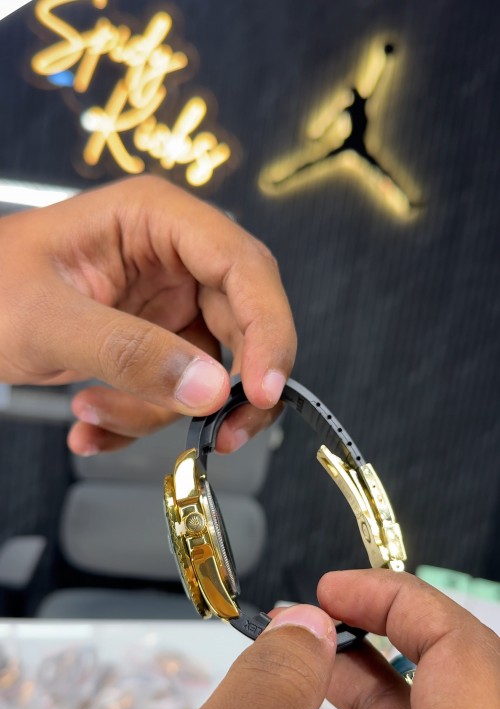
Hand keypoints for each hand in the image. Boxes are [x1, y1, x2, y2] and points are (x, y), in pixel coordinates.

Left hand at [0, 177, 295, 454]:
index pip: (243, 266)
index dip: (268, 328)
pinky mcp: (155, 340)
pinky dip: (141, 419)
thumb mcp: (47, 321)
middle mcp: (172, 257)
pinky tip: (94, 425)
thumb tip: (210, 388)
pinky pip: (175, 390)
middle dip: (229, 388)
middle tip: (221, 435)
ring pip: (209, 369)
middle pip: (244, 322)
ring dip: (159, 410)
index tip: (264, 390)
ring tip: (93, 412)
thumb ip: (128, 353)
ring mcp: (166, 301)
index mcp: (154, 218)